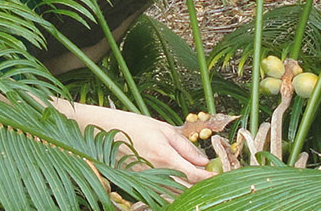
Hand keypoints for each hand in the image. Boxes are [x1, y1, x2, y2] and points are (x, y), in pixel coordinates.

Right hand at [55, 100, 213, 183]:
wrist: (101, 130)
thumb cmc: (131, 124)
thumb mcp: (162, 128)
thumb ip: (184, 146)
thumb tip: (204, 160)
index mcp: (164, 156)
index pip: (193, 175)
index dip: (209, 179)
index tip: (220, 176)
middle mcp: (155, 172)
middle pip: (185, 190)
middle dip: (200, 189)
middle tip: (213, 184)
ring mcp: (145, 180)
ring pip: (172, 195)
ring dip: (186, 193)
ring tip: (198, 187)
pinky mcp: (137, 184)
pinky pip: (159, 194)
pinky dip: (171, 194)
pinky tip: (178, 188)